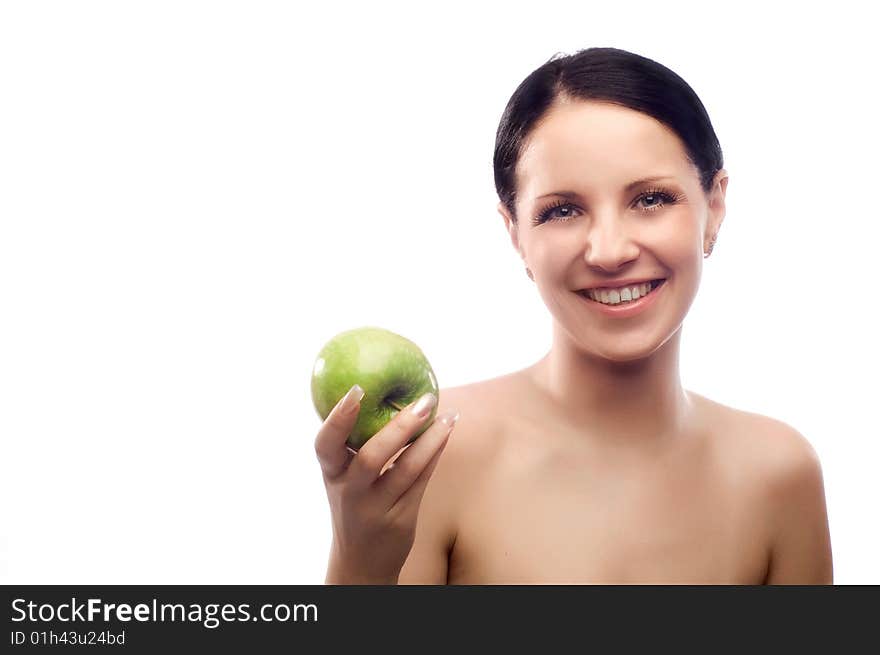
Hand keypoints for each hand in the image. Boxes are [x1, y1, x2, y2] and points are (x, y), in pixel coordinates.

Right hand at [314, 385, 458, 583]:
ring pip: (405, 470)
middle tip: (424, 400)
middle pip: (372, 457)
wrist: (361, 563)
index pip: (325, 445)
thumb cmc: (355, 503)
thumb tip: (385, 390)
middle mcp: (350, 493)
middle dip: (399, 427)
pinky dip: (435, 454)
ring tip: (448, 416)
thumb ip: (355, 444)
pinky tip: (446, 433)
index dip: (338, 417)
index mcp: (332, 474)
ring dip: (430, 440)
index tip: (356, 389)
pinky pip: (421, 481)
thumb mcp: (344, 477)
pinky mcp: (400, 520)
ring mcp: (375, 509)